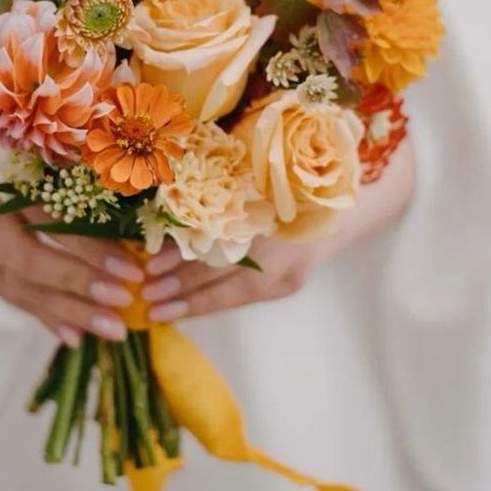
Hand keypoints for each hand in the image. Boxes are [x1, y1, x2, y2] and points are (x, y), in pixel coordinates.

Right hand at [0, 180, 142, 347]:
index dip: (90, 247)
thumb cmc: (31, 164)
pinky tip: (78, 337)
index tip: (131, 268)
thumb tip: (140, 228)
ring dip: (70, 311)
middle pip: (30, 260)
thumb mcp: (55, 165)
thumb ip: (86, 189)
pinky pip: (17, 301)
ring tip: (112, 328)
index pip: (50, 221)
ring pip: (22, 289)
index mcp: (5, 183)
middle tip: (123, 300)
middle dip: (79, 283)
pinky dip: (49, 319)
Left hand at [141, 136, 414, 321]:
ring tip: (157, 310)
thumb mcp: (259, 180)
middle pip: (221, 280)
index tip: (147, 269)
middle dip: (179, 291)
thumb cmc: (296, 181)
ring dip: (191, 304)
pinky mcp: (287, 286)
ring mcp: (287, 277)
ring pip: (231, 295)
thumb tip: (170, 213)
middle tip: (142, 296)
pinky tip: (187, 305)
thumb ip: (224, 197)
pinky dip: (213, 300)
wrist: (348, 203)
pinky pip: (242, 297)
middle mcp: (281, 257)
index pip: (218, 254)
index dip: (180, 264)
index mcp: (271, 227)